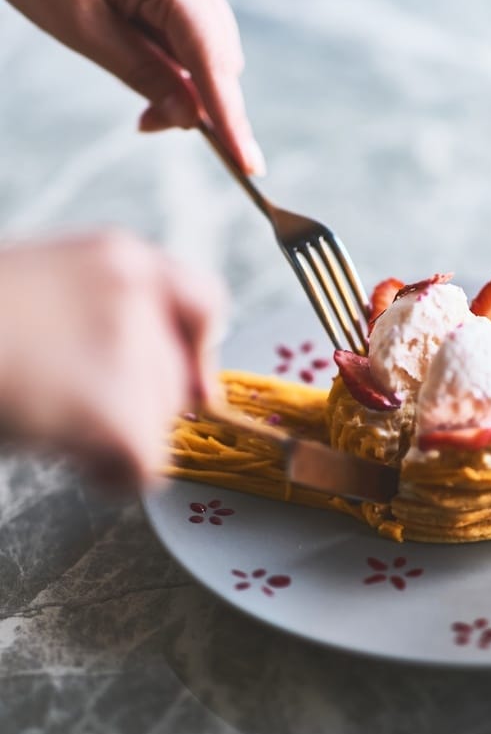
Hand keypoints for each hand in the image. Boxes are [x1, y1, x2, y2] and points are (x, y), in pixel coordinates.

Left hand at [0, 0, 264, 173]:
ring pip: (207, 43)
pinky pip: (189, 24)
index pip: (214, 64)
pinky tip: (141, 59)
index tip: (251, 166)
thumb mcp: (84, 27)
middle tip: (146, 124)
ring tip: (139, 97)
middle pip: (220, 55)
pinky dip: (173, 54)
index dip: (232, 121)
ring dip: (184, 80)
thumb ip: (143, 73)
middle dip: (199, 101)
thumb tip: (190, 118)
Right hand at [0, 232, 225, 486]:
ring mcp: (131, 351)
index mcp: (117, 255)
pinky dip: (110, 478)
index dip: (197, 351)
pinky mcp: (121, 414)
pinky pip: (146, 468)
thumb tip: (175, 379)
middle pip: (178, 379)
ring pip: (161, 425)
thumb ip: (106, 315)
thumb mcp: (43, 288)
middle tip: (68, 406)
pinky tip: (59, 453)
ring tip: (47, 419)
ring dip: (116, 438)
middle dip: (136, 405)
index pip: (204, 301)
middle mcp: (137, 293)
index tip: (192, 387)